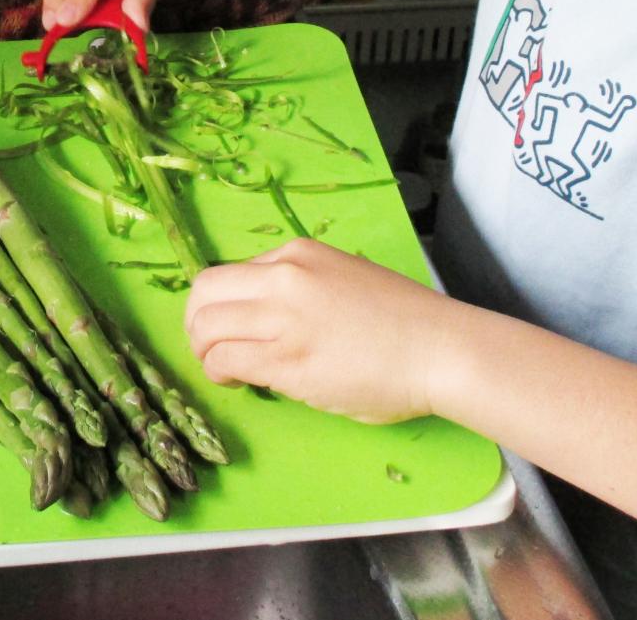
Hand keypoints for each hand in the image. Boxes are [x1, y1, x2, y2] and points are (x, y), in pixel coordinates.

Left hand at [183, 238, 457, 423]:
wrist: (440, 349)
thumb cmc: (402, 323)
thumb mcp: (342, 278)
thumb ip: (300, 288)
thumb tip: (264, 315)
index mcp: (296, 254)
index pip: (228, 273)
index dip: (219, 305)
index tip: (231, 328)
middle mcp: (284, 276)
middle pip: (203, 293)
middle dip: (196, 325)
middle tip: (211, 350)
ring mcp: (283, 317)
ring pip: (205, 328)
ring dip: (203, 353)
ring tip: (225, 371)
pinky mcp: (287, 359)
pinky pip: (225, 360)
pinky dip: (219, 374)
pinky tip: (239, 383)